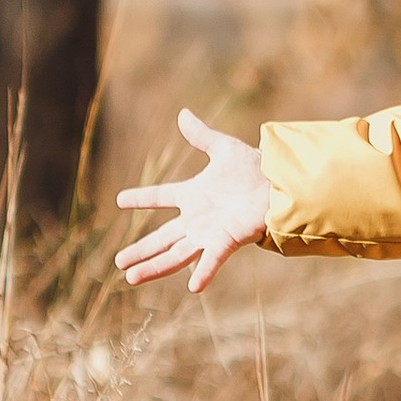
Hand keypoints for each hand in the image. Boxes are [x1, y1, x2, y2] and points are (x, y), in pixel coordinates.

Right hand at [113, 109, 270, 292]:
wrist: (282, 181)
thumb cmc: (256, 168)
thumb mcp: (223, 148)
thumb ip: (201, 136)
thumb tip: (182, 113)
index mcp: (194, 194)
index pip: (160, 197)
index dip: (141, 198)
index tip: (119, 199)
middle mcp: (197, 218)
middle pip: (162, 238)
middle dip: (140, 251)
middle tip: (118, 263)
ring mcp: (210, 232)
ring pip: (175, 255)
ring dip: (153, 267)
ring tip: (129, 278)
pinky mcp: (227, 241)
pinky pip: (212, 260)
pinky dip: (203, 272)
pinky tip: (192, 287)